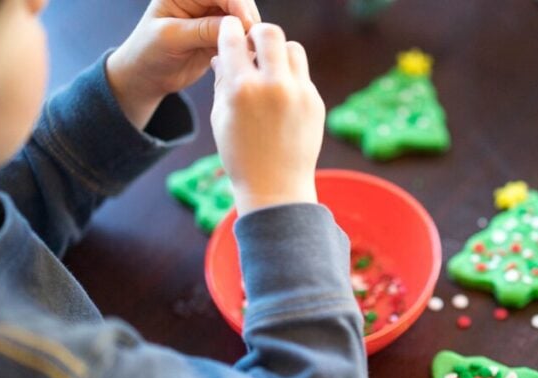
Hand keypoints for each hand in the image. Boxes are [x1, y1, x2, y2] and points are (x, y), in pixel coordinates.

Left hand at [107, 0, 260, 129]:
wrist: (146, 76)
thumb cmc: (148, 52)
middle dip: (247, 18)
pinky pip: (240, 35)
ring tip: (249, 50)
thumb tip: (235, 26)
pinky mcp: (219, 35)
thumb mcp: (171, 37)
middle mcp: (200, 0)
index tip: (246, 27)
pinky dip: (246, 44)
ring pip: (242, 18)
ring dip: (249, 32)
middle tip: (252, 41)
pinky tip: (246, 55)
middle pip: (237, 1)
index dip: (238, 5)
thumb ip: (202, 29)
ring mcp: (211, 17)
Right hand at [211, 18, 324, 214]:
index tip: (231, 32)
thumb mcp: (222, 118)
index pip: (234, 38)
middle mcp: (273, 86)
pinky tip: (281, 94)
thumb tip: (221, 55)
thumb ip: (222, 82)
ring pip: (293, 48)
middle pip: (270, 33)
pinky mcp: (315, 102)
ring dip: (279, 53)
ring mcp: (299, 93)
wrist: (276, 188)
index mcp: (242, 89)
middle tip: (253, 47)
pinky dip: (291, 77)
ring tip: (270, 70)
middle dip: (258, 35)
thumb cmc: (241, 155)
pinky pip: (303, 75)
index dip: (230, 30)